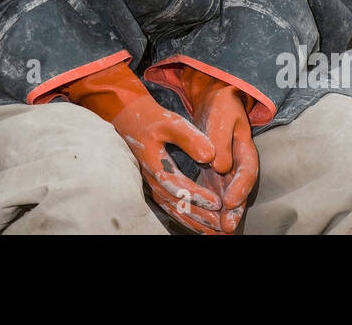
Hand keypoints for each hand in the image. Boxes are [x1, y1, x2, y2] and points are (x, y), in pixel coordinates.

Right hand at [108, 94, 224, 233]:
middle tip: (221, 225)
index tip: (217, 203)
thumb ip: (189, 138)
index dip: (197, 196)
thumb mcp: (170, 122)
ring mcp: (152, 185)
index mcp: (155, 165)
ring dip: (194, 222)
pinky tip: (199, 225)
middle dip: (200, 216)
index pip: (177, 186)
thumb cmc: (151, 119)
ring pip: (173, 210)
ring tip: (214, 231)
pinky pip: (170, 207)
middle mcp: (152, 180)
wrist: (130, 119)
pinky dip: (186, 218)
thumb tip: (210, 155)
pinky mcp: (155, 186)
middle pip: (176, 205)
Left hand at [177, 68, 259, 232]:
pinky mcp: (215, 172)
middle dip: (235, 210)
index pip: (247, 171)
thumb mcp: (221, 117)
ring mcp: (228, 169)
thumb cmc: (220, 106)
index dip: (241, 187)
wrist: (214, 98)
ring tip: (219, 230)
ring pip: (228, 195)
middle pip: (240, 190)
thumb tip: (220, 166)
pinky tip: (207, 221)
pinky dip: (213, 207)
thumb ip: (220, 140)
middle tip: (227, 227)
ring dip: (225, 213)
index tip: (231, 201)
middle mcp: (239, 163)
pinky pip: (216, 192)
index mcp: (245, 148)